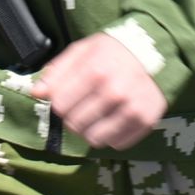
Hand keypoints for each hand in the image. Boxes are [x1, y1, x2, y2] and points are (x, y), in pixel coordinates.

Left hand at [33, 32, 166, 148]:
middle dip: (74, 117)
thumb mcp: (84, 50)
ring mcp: (131, 109)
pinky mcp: (145, 121)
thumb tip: (36, 93)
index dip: (60, 102)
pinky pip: (116, 144)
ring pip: (93, 139)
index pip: (59, 105)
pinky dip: (112, 135)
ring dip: (91, 130)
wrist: (158, 51)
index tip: (68, 96)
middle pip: (74, 124)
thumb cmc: (114, 51)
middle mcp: (113, 92)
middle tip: (84, 105)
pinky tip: (115, 118)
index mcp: (94, 70)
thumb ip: (57, 70)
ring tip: (98, 114)